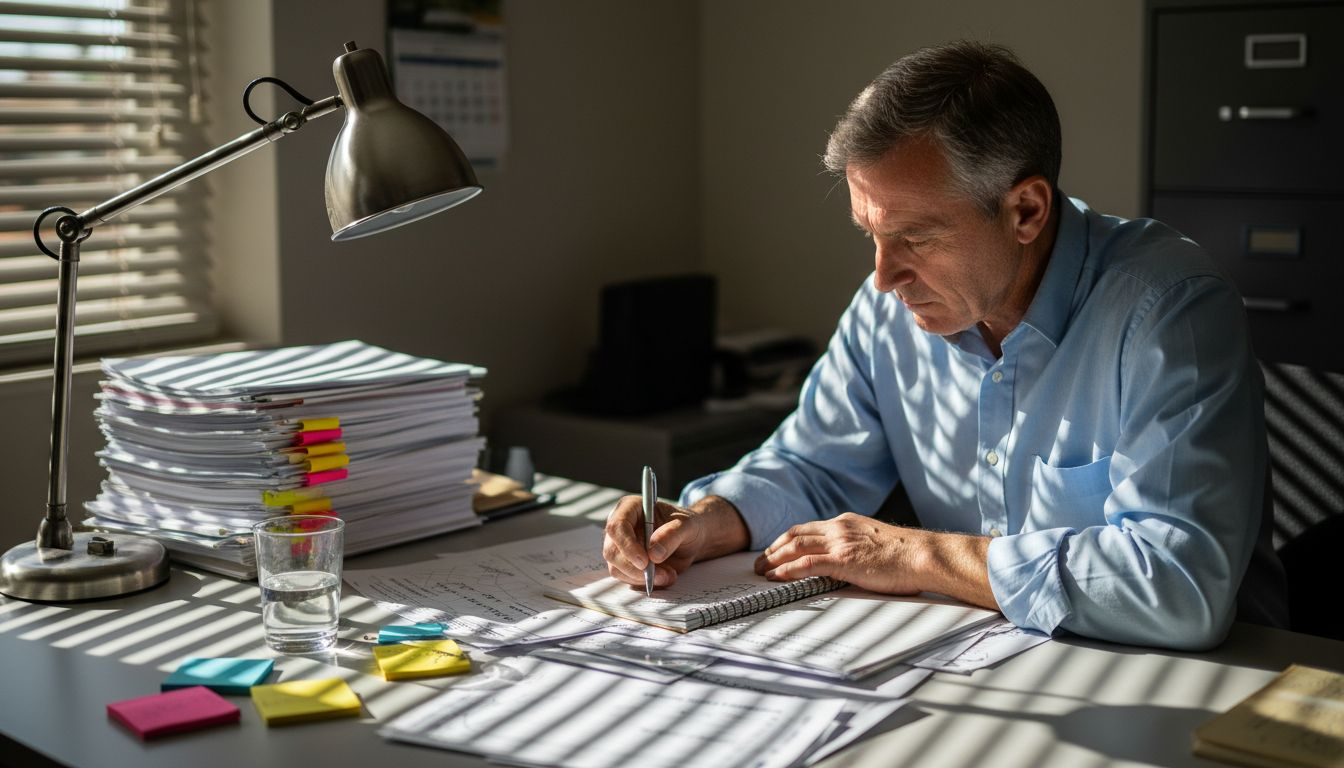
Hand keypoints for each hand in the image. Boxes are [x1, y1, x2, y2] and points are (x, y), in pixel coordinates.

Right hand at [602, 494, 751, 589]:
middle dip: (635, 568)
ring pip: (617, 567)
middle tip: (661, 574)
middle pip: (612, 551)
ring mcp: (620, 546)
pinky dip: (644, 582)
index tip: (645, 562)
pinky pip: (626, 577)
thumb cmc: (686, 526)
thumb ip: (672, 535)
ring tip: (668, 575)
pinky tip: (663, 576)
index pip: (617, 526)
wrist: (689, 540)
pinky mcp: (624, 563)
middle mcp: (620, 526)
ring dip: (641, 577)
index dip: (627, 545)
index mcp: (630, 507)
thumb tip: (654, 553)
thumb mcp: (686, 526)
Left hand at [753, 512, 928, 593]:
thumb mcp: (875, 544)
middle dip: (774, 549)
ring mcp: (840, 542)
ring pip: (795, 547)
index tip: (776, 551)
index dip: (787, 540)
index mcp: (846, 523)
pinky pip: (806, 563)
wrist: (923, 555)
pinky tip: (776, 577)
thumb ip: (857, 548)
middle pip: (795, 534)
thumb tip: (848, 563)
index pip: (807, 528)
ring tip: (762, 571)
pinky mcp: (843, 559)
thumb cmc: (907, 556)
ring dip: (774, 560)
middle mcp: (839, 528)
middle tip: (760, 562)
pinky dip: (787, 570)